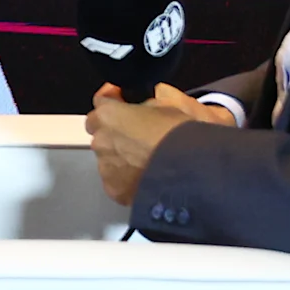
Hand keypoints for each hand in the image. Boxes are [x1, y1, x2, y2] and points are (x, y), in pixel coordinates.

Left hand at [84, 82, 227, 204]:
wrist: (189, 170)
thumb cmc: (179, 134)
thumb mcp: (166, 106)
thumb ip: (145, 106)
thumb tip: (142, 109)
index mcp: (109, 115)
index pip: (100, 102)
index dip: (113, 100)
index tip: (121, 100)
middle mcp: (100, 141)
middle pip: (101, 133)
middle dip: (115, 133)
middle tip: (138, 137)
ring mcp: (105, 167)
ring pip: (108, 159)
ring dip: (121, 158)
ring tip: (147, 161)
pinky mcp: (114, 190)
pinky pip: (117, 181)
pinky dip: (127, 179)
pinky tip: (146, 178)